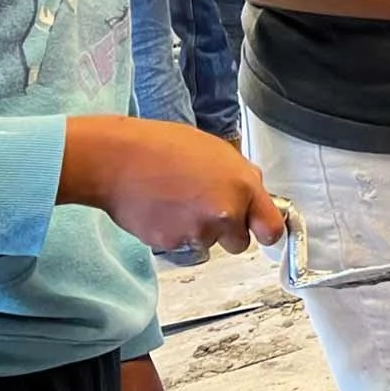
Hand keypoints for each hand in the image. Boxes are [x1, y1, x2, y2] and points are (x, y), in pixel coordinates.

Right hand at [59, 117, 284, 253]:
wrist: (117, 159)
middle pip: (239, 243)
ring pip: (207, 243)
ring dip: (198, 230)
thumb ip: (240, 178)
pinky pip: (180, 244)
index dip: (267, 231)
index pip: (272, 228)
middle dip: (227, 231)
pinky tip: (161, 208)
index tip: (263, 231)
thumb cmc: (164, 146)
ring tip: (177, 200)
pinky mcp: (171, 244)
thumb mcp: (217, 151)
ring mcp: (197, 232)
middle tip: (205, 207)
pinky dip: (173, 232)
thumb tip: (251, 194)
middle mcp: (225, 214)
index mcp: (243, 186)